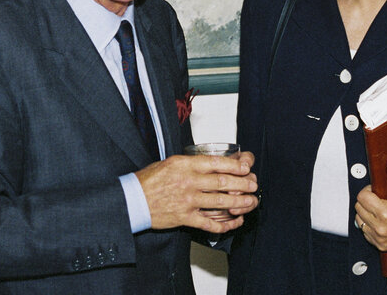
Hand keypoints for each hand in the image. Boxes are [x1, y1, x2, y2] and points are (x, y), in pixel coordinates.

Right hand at [136, 153, 258, 232]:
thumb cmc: (149, 180)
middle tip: (254, 185)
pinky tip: (234, 222)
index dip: (235, 165)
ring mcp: (187, 201)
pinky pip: (209, 222)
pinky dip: (224, 224)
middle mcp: (188, 181)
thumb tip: (211, 163)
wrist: (132, 200)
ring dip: (239, 203)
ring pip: (219, 202)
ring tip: (251, 202)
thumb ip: (190, 163)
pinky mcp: (184, 217)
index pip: (216, 162)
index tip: (246, 167)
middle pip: (222, 182)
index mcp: (184, 164)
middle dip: (242, 184)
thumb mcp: (169, 162)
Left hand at [354, 158, 386, 250]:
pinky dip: (369, 225)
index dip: (368, 191)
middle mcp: (381, 228)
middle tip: (380, 199)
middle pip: (358, 208)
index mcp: (386, 214)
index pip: (362, 197)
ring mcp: (380, 239)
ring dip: (366, 213)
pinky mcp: (380, 246)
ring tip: (379, 210)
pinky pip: (365, 232)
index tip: (377, 191)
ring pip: (359, 220)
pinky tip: (380, 221)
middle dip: (367, 201)